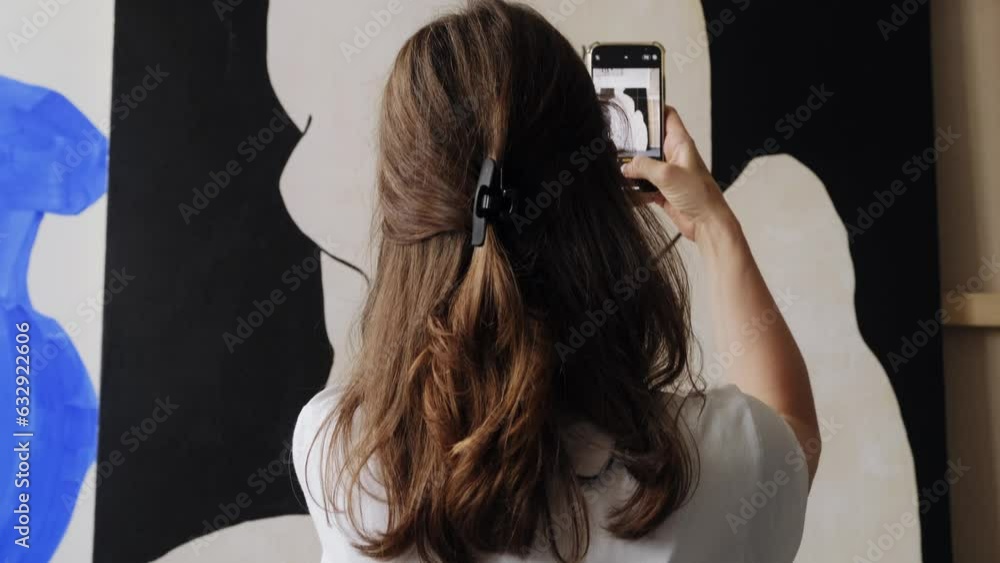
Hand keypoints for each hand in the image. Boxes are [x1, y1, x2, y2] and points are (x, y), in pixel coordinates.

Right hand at [622, 106, 735, 241]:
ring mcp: (667, 174)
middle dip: (634, 146)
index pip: (667, 116)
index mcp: (680, 143)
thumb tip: (626, 166)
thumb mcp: (668, 175)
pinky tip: (630, 194)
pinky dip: (635, 191)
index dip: (654, 107)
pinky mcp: (662, 191)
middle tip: (619, 147)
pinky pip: (643, 187)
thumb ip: (644, 167)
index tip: (637, 105)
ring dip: (632, 171)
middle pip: (649, 143)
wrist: (706, 224)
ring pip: (643, 166)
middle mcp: (673, 156)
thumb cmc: (700, 196)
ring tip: (622, 173)